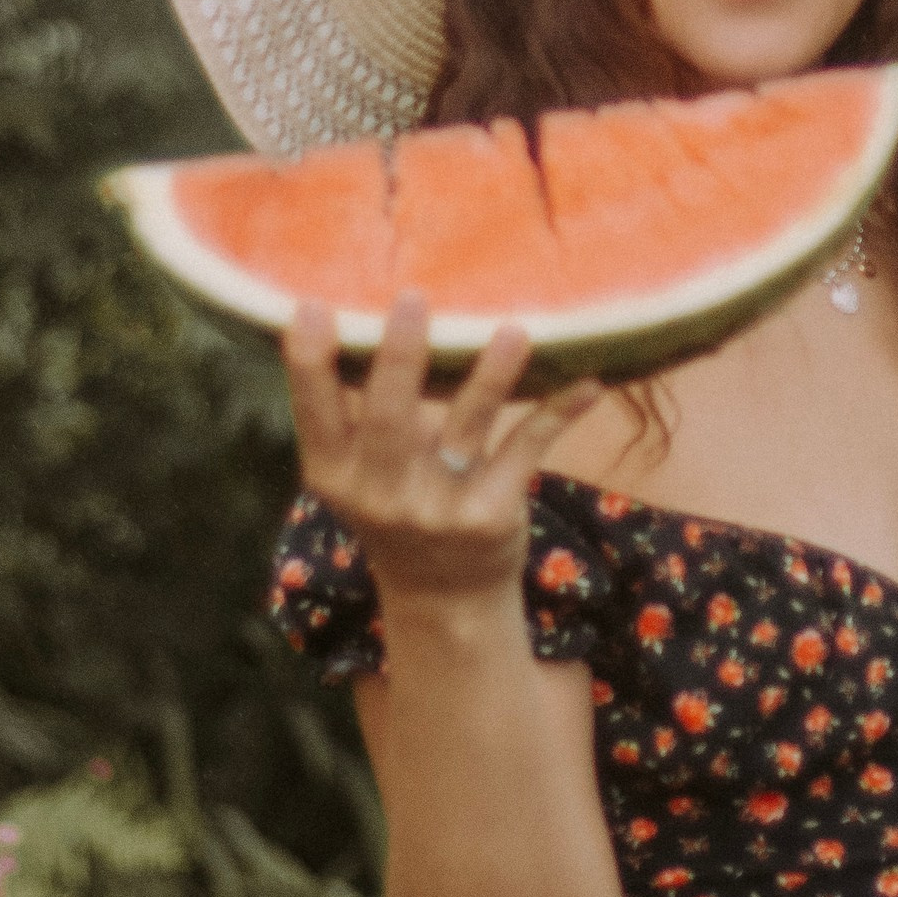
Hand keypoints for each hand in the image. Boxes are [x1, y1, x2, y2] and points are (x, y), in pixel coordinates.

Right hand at [282, 295, 598, 615]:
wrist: (445, 599)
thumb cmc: (396, 506)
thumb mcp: (357, 475)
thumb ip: (357, 413)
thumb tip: (367, 307)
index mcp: (336, 473)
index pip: (314, 413)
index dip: (309, 363)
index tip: (310, 308)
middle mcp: (382, 493)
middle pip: (389, 417)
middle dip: (401, 358)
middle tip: (412, 297)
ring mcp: (439, 507)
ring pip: (467, 427)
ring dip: (491, 377)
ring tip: (513, 331)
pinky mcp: (493, 514)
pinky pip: (527, 449)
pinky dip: (558, 412)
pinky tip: (588, 383)